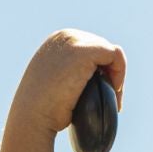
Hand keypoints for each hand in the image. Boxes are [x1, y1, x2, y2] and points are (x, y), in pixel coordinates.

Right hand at [8, 30, 125, 142]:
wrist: (32, 116)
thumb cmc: (42, 109)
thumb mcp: (55, 82)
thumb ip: (69, 72)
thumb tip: (86, 77)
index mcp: (57, 41)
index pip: (90, 47)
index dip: (101, 70)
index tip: (102, 91)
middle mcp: (65, 35)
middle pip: (102, 48)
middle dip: (109, 72)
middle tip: (111, 97)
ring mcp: (74, 40)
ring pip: (110, 53)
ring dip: (116, 75)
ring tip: (114, 97)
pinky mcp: (85, 51)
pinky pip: (116, 56)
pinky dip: (120, 74)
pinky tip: (114, 91)